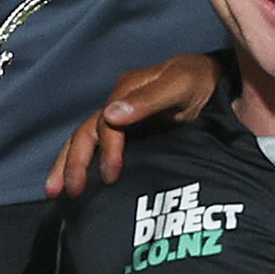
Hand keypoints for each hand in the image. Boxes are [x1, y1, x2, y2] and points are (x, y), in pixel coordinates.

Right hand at [46, 52, 222, 198]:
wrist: (219, 83)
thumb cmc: (201, 81)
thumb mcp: (180, 85)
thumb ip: (149, 100)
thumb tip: (110, 115)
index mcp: (126, 91)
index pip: (106, 125)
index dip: (106, 151)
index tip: (111, 176)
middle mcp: (118, 104)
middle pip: (86, 134)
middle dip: (74, 162)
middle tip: (70, 192)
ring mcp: (122, 118)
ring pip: (84, 140)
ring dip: (67, 164)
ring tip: (54, 192)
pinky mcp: (130, 132)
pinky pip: (98, 147)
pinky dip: (82, 164)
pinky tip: (76, 183)